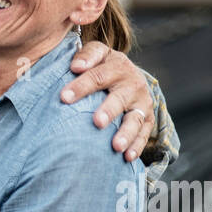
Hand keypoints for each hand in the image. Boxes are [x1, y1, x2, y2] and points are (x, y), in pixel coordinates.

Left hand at [60, 40, 153, 160]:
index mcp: (117, 66)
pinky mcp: (147, 118)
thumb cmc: (103, 65)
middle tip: (97, 122)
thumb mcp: (97, 54)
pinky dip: (137, 146)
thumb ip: (86, 56)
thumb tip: (75, 67)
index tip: (64, 97)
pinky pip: (144, 134)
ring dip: (126, 134)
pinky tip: (127, 157)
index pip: (98, 76)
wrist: (128, 73)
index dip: (81, 86)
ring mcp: (142, 102)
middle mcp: (133, 84)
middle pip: (119, 99)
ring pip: (134, 119)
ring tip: (115, 146)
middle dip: (108, 111)